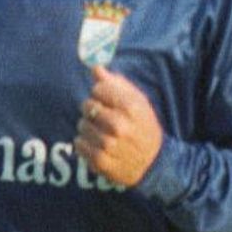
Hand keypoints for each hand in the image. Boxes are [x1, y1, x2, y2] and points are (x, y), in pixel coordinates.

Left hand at [74, 66, 162, 186]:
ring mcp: (108, 145)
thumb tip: (95, 67)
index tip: (108, 101)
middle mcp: (119, 126)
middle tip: (104, 118)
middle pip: (87, 105)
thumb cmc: (143, 127)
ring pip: (81, 125)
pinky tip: (98, 145)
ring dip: (89, 127)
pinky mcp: (100, 161)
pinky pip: (78, 143)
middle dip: (93, 109)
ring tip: (103, 133)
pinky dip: (85, 143)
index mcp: (130, 108)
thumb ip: (116, 83)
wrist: (153, 163)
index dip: (101, 94)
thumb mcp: (138, 102)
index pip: (98, 89)